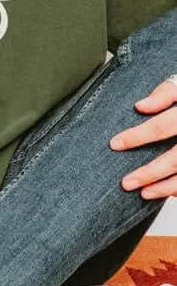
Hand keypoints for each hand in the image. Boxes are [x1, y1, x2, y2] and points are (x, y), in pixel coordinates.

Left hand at [109, 78, 176, 198]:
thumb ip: (166, 92)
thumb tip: (140, 106)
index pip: (163, 126)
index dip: (137, 136)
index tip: (115, 144)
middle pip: (175, 159)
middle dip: (149, 173)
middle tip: (126, 183)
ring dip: (166, 188)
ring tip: (144, 193)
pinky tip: (166, 192)